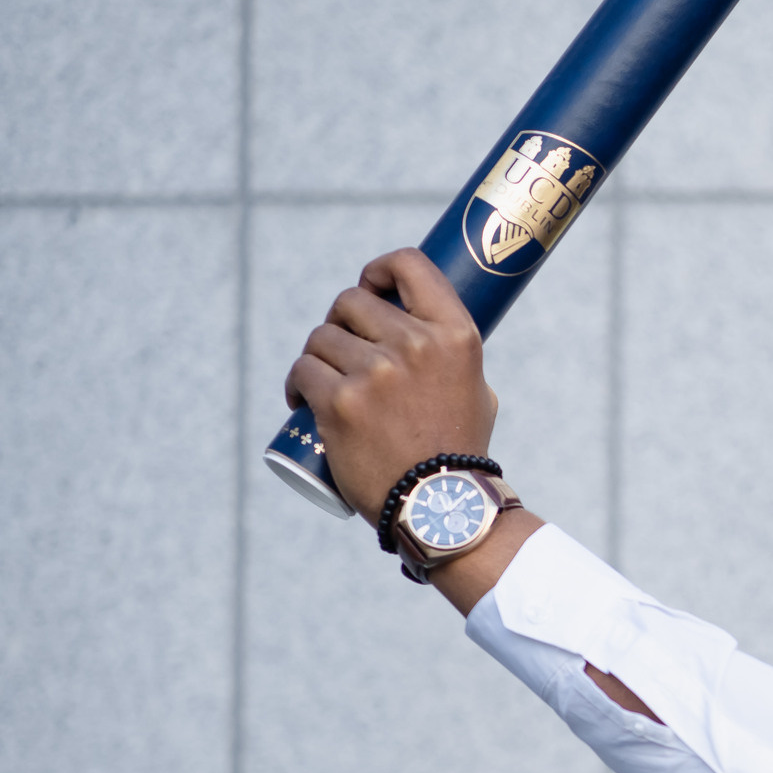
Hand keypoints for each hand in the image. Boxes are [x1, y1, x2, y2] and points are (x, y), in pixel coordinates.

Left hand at [284, 248, 501, 519]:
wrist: (442, 507)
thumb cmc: (458, 450)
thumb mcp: (475, 389)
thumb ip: (449, 354)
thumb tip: (418, 326)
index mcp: (455, 335)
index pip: (409, 265)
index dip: (379, 270)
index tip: (370, 288)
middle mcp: (416, 346)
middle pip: (351, 301)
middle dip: (341, 323)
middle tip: (344, 353)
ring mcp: (376, 373)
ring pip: (321, 338)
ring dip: (318, 358)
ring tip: (328, 386)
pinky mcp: (340, 402)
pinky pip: (302, 371)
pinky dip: (298, 386)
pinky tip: (303, 402)